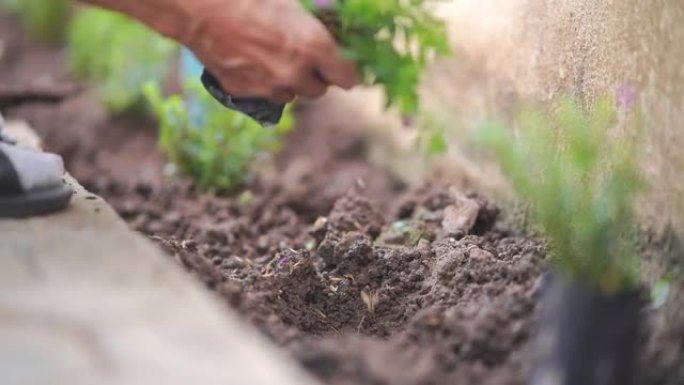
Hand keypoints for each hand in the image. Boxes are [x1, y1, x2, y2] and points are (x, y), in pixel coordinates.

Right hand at [178, 0, 356, 102]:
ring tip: (276, 59)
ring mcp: (269, 86)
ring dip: (290, 82)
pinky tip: (252, 62)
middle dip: (315, 76)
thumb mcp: (292, 1)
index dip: (345, 70)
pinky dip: (264, 83)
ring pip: (292, 95)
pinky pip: (265, 94)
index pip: (347, 78)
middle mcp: (295, 72)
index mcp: (313, 45)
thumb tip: (328, 24)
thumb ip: (314, 21)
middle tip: (305, 58)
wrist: (199, 6)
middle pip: (319, 90)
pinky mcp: (245, 92)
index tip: (340, 65)